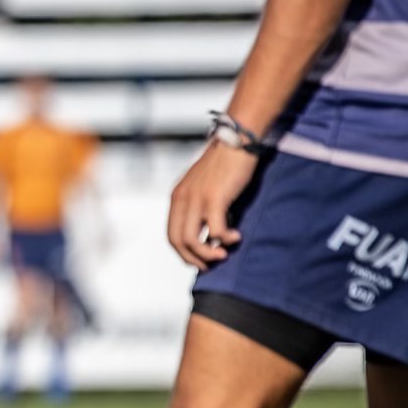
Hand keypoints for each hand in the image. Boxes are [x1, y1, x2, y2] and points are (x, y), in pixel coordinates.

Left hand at [166, 142, 260, 269]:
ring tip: (224, 254)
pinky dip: (225, 239)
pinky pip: (215, 230)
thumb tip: (209, 235)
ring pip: (192, 240)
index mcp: (177, 198)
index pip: (171, 234)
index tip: (199, 260)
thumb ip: (201, 207)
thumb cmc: (225, 166)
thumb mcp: (205, 187)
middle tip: (211, 266)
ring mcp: (196, 199)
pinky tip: (236, 237)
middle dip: (193, 258)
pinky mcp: (214, 198)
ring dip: (208, 254)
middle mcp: (182, 199)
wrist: (236, 142)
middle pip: (177, 241)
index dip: (184, 252)